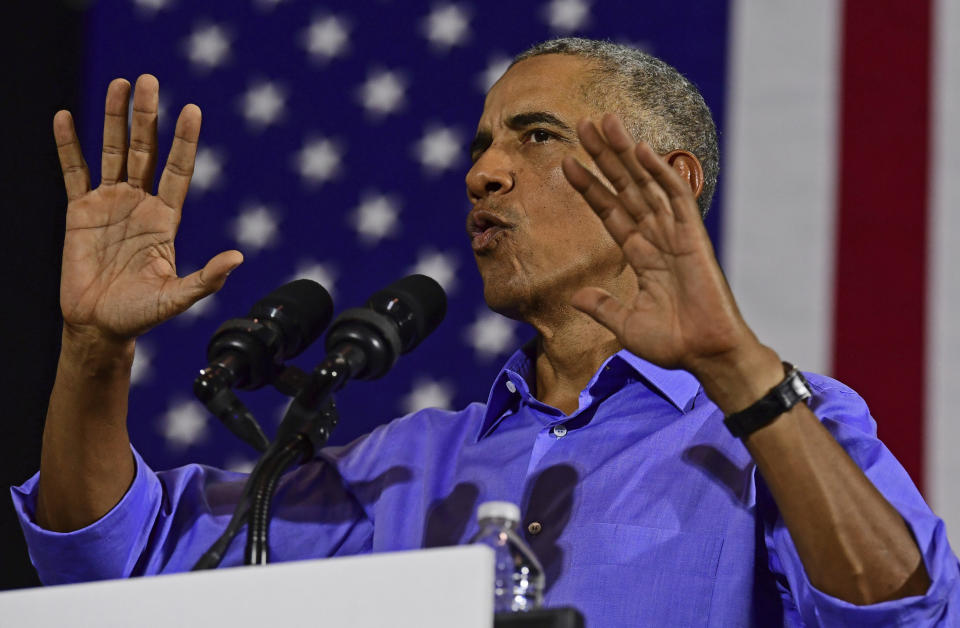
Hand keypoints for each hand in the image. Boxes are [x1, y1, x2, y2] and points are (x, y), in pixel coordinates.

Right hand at [54, 75, 241, 342]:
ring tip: (121, 84)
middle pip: (145, 150)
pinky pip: (73, 172)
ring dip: (115, 119)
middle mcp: (140, 204)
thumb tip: (238, 257)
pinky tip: (67, 119)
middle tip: (152, 81)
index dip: (184, 141)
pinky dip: (69, 146)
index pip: (177, 170)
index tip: (192, 110)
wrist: (100, 326)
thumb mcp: (177, 297)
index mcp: (165, 219)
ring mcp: (109, 204)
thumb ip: (206, 279)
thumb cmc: (141, 315)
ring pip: (113, 152)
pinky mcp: (79, 212)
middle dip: (148, 116)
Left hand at [561, 114, 767, 383]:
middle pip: (625, 187)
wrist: (706, 354)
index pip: (610, 211)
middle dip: (604, 156)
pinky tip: (643, 148)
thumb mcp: (626, 325)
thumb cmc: (673, 343)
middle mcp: (656, 237)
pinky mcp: (693, 236)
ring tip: (606, 122)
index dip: (590, 186)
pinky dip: (661, 171)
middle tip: (584, 124)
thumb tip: (576, 297)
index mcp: (640, 254)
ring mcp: (674, 233)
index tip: (568, 162)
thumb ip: (603, 307)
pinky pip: (676, 196)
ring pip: (646, 183)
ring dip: (626, 152)